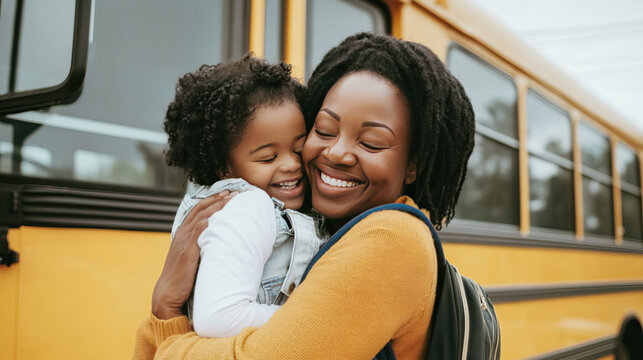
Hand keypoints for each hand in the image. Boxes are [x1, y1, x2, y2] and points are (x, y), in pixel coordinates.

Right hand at [152, 190, 236, 318]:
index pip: (197, 210)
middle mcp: (182, 234)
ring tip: (233, 198)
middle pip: (201, 209)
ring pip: (203, 216)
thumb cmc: (181, 280)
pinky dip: (211, 220)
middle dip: (218, 198)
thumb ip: (199, 248)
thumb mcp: (189, 259)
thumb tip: (217, 243)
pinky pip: (200, 229)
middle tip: (233, 191)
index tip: (225, 194)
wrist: (167, 295)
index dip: (211, 200)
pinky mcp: (188, 250)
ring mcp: (184, 241)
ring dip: (219, 205)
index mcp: (182, 234)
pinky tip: (223, 215)